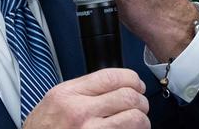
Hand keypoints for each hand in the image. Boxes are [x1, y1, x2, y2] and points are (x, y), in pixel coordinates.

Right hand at [23, 68, 148, 127]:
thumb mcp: (56, 99)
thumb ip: (83, 90)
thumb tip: (116, 84)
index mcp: (69, 95)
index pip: (111, 77)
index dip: (131, 78)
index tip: (136, 84)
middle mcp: (80, 113)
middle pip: (127, 97)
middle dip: (140, 100)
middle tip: (140, 105)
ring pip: (135, 119)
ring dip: (142, 120)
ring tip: (138, 122)